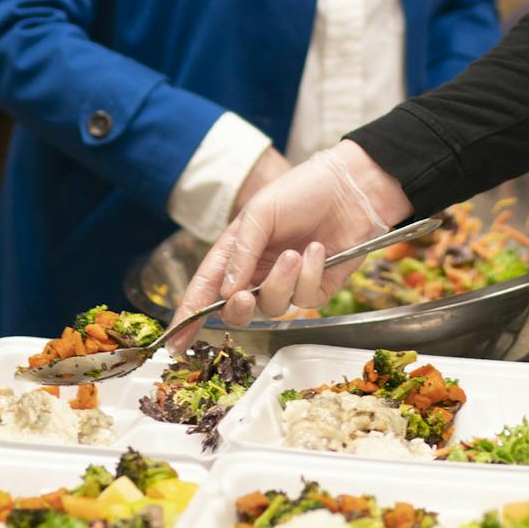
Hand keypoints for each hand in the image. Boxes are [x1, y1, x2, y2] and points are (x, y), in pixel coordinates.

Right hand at [167, 141, 412, 350]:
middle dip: (238, 309)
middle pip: (238, 310)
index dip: (189, 316)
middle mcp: (260, 272)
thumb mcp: (260, 211)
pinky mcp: (318, 286)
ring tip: (295, 252)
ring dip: (282, 282)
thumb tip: (224, 293)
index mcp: (238, 252)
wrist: (352, 185)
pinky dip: (310, 274)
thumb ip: (240, 252)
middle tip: (243, 296)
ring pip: (273, 307)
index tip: (175, 343)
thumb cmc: (303, 190)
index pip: (207, 289)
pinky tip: (318, 250)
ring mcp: (289, 281)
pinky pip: (305, 298)